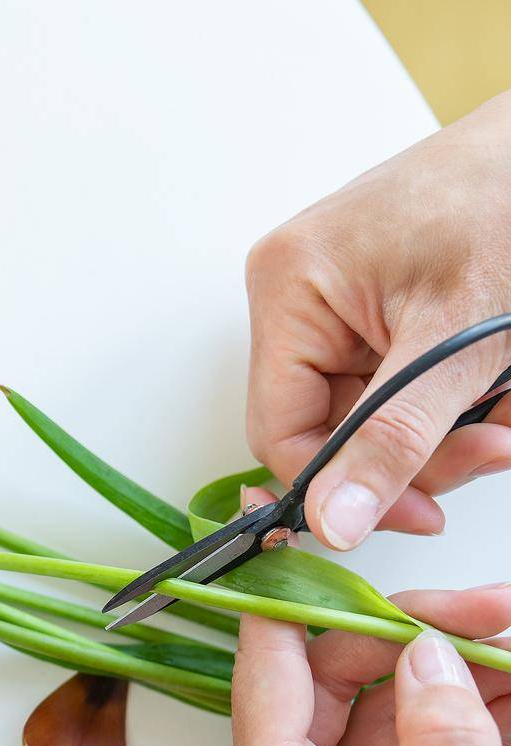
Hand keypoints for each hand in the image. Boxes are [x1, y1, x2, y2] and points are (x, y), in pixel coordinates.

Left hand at [215, 583, 510, 745]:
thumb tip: (429, 656)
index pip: (269, 671)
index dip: (289, 592)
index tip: (304, 523)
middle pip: (333, 682)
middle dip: (412, 635)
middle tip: (498, 611)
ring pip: (379, 713)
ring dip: (447, 676)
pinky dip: (459, 726)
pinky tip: (509, 694)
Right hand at [245, 91, 510, 550]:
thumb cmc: (510, 200)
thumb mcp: (458, 341)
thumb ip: (393, 437)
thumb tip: (333, 521)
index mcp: (288, 288)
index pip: (281, 432)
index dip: (343, 486)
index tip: (419, 513)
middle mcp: (299, 292)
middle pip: (331, 426)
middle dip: (419, 450)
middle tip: (489, 447)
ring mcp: (340, 296)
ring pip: (375, 410)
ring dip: (450, 425)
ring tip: (508, 401)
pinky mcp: (382, 300)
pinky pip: (401, 379)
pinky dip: (458, 393)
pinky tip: (500, 377)